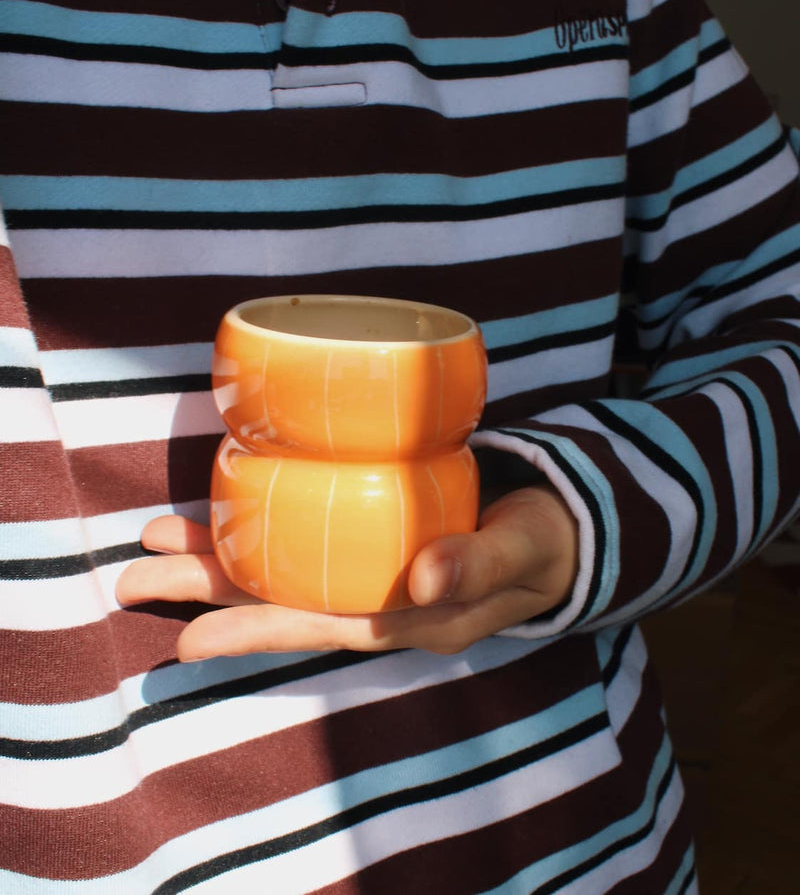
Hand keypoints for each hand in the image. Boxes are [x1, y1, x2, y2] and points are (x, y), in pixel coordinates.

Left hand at [115, 486, 578, 660]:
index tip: (189, 641)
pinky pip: (305, 540)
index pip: (323, 628)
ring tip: (156, 542)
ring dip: (219, 559)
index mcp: (411, 618)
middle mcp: (379, 603)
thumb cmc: (541, 541)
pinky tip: (222, 516)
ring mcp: (371, 574)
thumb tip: (425, 582)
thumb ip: (477, 564)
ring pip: (284, 571)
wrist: (557, 530)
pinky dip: (260, 529)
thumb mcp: (521, 551)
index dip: (256, 634)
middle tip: (131, 581)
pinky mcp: (370, 540)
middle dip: (207, 594)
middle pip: (284, 603)